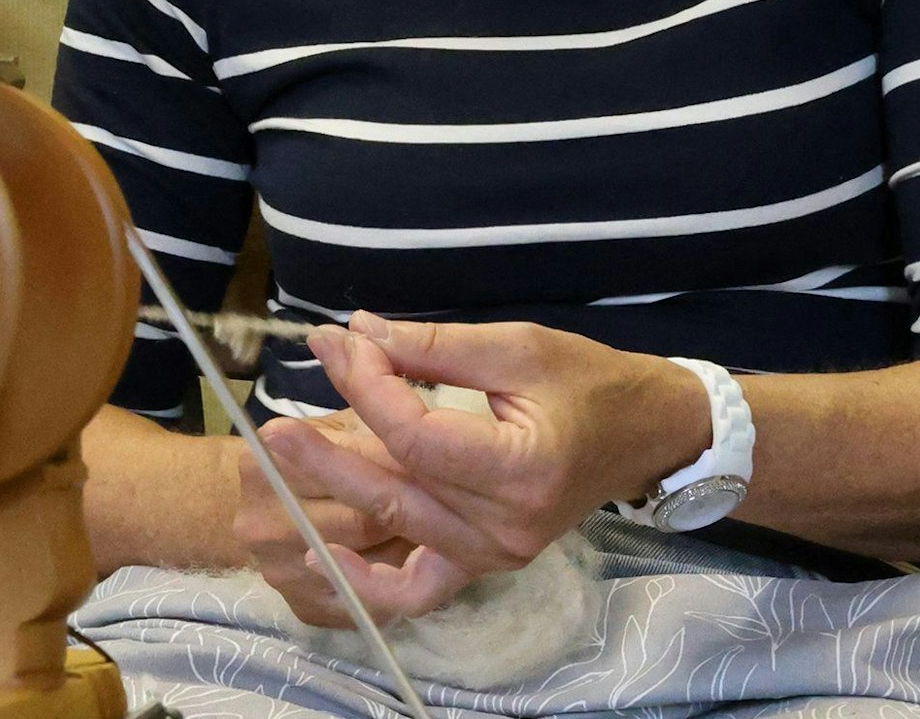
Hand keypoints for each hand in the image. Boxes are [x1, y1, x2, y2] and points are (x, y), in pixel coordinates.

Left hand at [264, 313, 708, 621]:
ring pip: (397, 525)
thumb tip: (356, 333)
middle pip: (395, 487)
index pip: (417, 436)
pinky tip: (324, 554)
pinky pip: (419, 586)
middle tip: (275, 415)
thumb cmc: (589, 382)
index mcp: (523, 467)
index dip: (369, 388)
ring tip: (283, 456)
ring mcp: (496, 554)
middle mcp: (508, 526)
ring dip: (336, 488)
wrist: (645, 434)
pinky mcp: (485, 563)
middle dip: (327, 446)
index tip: (341, 343)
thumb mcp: (517, 346)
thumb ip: (433, 347)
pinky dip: (370, 579)